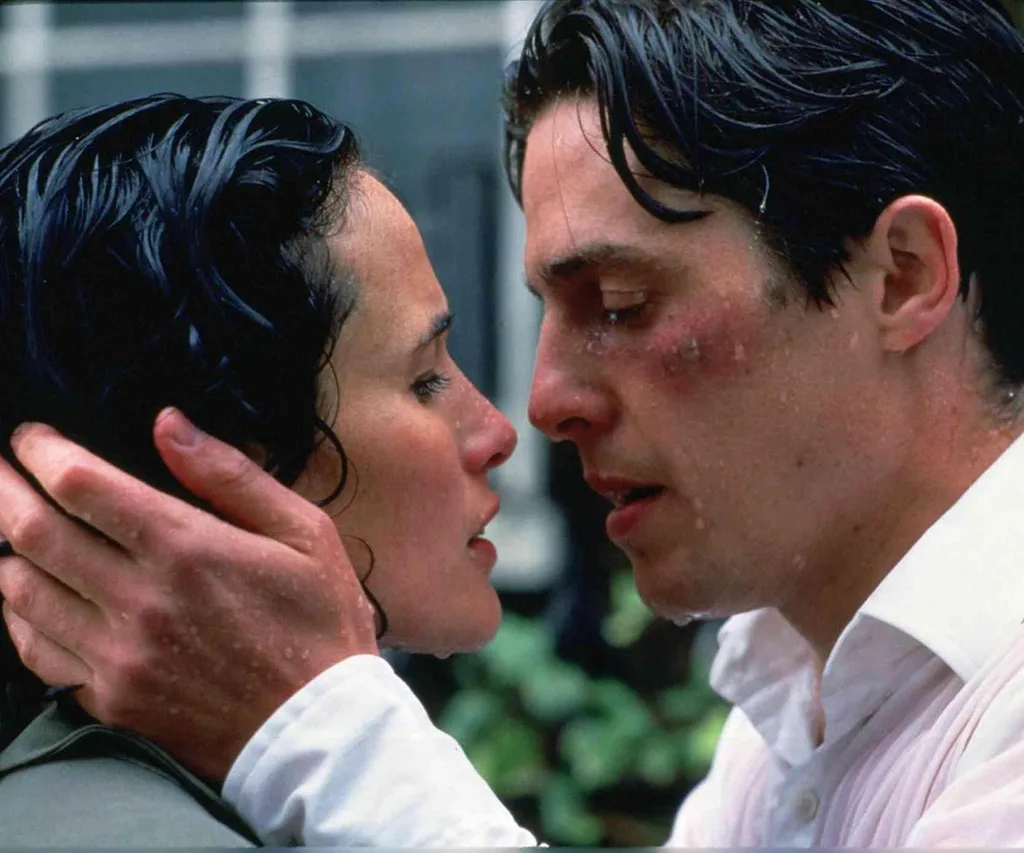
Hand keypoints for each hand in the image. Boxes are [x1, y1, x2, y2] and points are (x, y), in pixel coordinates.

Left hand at [0, 409, 378, 781]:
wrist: (318, 730)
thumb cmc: (320, 621)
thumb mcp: (304, 533)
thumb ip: (231, 475)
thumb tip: (168, 423)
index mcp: (187, 548)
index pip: (81, 484)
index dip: (41, 451)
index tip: (31, 436)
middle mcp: (139, 600)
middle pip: (32, 531)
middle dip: (3, 488)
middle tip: (0, 468)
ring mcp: (118, 654)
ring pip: (20, 590)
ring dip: (6, 549)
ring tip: (12, 524)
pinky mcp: (111, 698)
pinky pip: (36, 650)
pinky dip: (17, 614)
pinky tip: (27, 594)